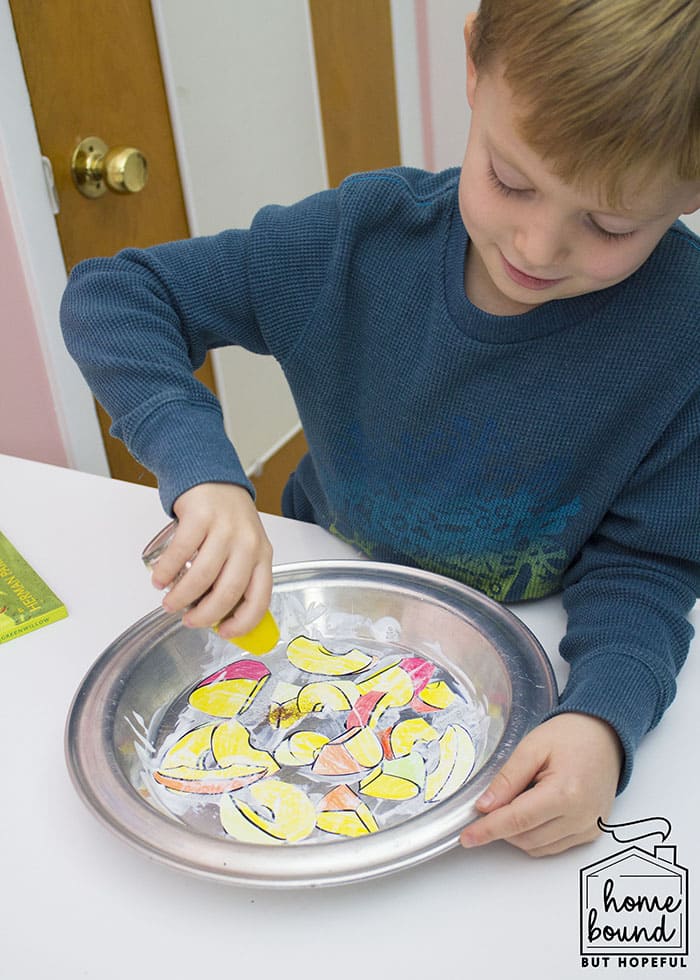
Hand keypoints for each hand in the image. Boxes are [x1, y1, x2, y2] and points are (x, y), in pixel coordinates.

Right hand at [151, 482, 272, 638]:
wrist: (212, 478)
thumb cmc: (228, 518)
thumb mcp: (245, 547)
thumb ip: (237, 576)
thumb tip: (218, 615)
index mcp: (263, 555)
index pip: (259, 597)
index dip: (243, 622)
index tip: (225, 632)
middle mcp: (247, 542)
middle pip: (228, 592)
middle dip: (205, 615)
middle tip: (190, 621)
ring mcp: (225, 528)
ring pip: (202, 576)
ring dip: (181, 597)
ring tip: (170, 602)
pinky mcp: (201, 516)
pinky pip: (180, 553)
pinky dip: (167, 572)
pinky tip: (160, 579)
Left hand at [460, 713, 622, 856]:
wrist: (605, 735)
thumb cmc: (570, 736)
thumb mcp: (532, 747)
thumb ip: (507, 779)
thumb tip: (484, 806)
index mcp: (566, 792)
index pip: (518, 820)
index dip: (488, 830)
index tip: (467, 837)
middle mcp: (581, 816)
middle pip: (526, 838)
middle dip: (501, 827)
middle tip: (491, 802)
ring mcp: (588, 827)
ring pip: (538, 847)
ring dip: (517, 833)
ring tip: (518, 799)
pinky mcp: (591, 832)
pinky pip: (553, 846)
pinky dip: (535, 835)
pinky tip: (533, 810)